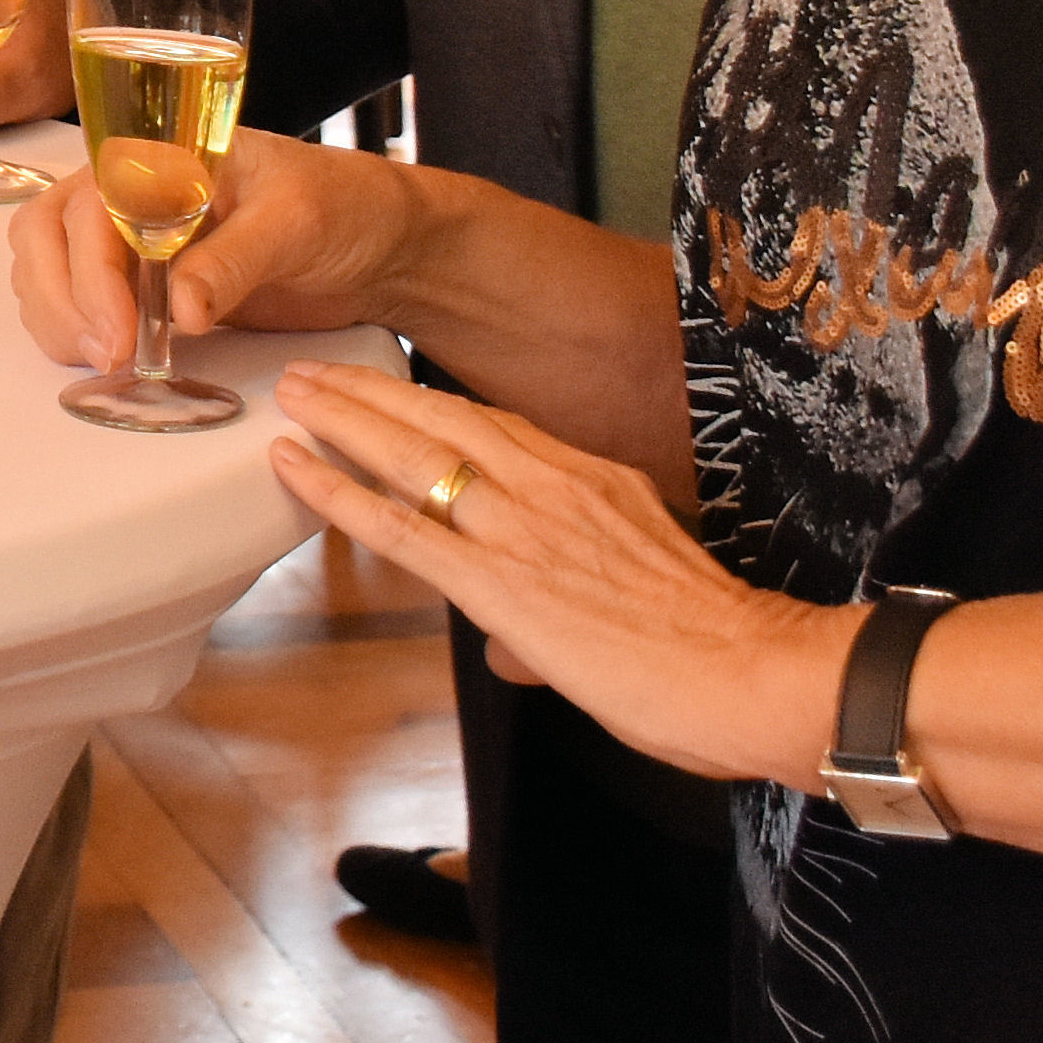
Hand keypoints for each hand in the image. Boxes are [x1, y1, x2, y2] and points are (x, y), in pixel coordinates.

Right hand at [2, 124, 433, 374]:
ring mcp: (134, 240)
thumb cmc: (345, 207)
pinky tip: (113, 359)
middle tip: (106, 357)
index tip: (119, 331)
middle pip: (48, 234)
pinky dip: (78, 332)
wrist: (382, 247)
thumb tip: (181, 310)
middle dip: (61, 299)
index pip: (89, 204)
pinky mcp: (145, 285)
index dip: (89, 270)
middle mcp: (133, 193)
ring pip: (50, 269)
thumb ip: (235, 260)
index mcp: (162, 156)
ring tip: (109, 363)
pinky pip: (82, 302)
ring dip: (62, 319)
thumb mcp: (297, 223)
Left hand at [268, 363, 840, 781]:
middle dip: (370, 390)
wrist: (754, 675)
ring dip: (342, 419)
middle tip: (312, 366)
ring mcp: (523, 530)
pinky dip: (339, 493)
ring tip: (288, 392)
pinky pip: (401, 528)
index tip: (387, 388)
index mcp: (594, 481)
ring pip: (413, 455)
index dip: (432, 405)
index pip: (496, 425)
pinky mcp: (500, 584)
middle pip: (443, 418)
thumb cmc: (716, 651)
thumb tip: (510, 652)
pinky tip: (294, 467)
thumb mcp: (643, 597)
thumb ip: (566, 610)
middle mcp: (553, 487)